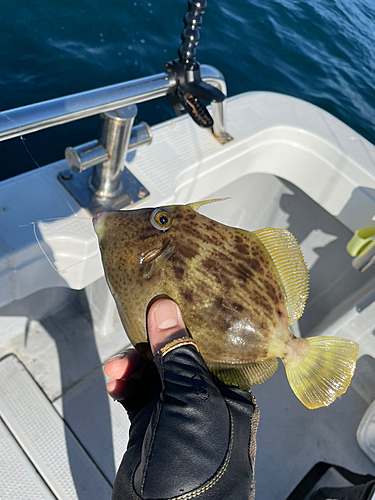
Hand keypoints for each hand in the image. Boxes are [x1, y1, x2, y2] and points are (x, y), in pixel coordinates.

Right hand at [104, 299, 258, 499]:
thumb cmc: (198, 467)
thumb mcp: (193, 401)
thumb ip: (179, 354)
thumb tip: (165, 310)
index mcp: (228, 390)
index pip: (209, 345)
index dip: (186, 325)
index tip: (165, 306)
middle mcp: (203, 398)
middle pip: (175, 356)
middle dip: (150, 347)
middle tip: (132, 340)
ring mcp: (174, 412)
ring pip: (152, 373)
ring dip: (132, 366)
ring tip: (116, 370)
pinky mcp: (149, 424)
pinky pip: (135, 394)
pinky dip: (123, 385)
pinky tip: (115, 383)